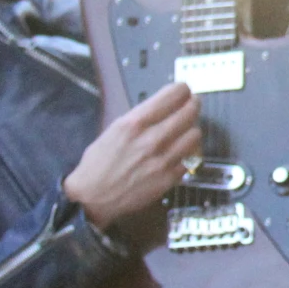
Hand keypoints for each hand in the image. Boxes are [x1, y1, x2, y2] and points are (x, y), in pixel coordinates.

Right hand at [63, 81, 203, 230]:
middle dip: (193, 104)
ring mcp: (163, 160)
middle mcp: (151, 139)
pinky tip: (182, 151)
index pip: (172, 96)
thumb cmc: (99, 163)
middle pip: (189, 112)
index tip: (184, 90)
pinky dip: (189, 152)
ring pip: (195, 134)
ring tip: (186, 130)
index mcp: (134, 123)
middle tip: (192, 105)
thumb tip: (164, 106)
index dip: (182, 90)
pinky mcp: (170, 178)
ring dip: (192, 129)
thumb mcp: (115, 129)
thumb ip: (141, 117)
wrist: (93, 197)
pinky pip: (191, 158)